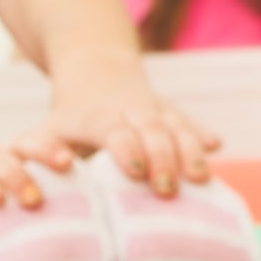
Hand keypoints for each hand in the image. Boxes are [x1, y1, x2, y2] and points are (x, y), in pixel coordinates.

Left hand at [44, 54, 218, 193]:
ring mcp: (156, 109)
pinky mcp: (172, 113)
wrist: (96, 71)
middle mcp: (130, 110)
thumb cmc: (69, 117)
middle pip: (152, 130)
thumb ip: (43, 151)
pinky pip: (190, 123)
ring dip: (189, 151)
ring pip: (176, 125)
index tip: (135, 173)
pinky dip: (202, 135)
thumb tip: (56, 167)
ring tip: (200, 179)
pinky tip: (216, 144)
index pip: (115, 131)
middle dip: (162, 158)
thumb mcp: (50, 130)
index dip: (126, 149)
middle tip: (166, 189)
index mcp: (99, 117)